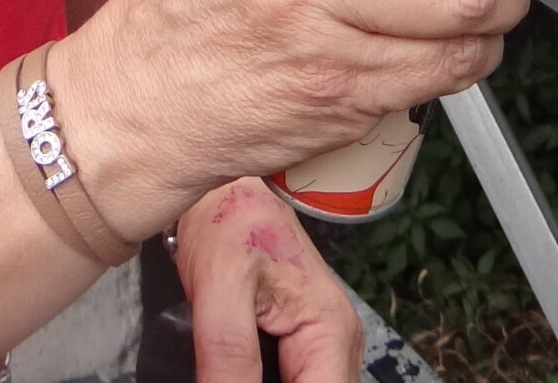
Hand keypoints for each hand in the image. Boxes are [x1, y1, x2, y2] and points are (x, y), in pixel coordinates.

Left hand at [173, 179, 359, 382]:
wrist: (228, 193)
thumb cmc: (231, 224)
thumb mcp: (220, 288)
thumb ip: (229, 354)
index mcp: (329, 332)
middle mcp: (337, 345)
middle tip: (230, 379)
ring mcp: (324, 348)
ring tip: (233, 374)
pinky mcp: (305, 349)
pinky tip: (241, 376)